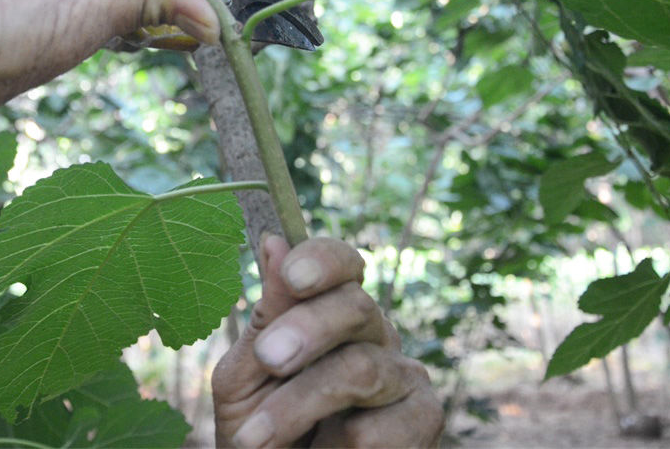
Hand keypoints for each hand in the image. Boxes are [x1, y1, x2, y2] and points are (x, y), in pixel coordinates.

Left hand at [212, 236, 443, 447]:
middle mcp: (374, 335)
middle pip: (356, 307)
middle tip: (267, 359)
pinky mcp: (423, 422)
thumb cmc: (258, 430)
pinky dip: (333, 447)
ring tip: (255, 440)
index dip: (323, 261)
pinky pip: (377, 428)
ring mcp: (404, 377)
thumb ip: (265, 319)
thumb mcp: (247, 375)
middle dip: (306, 330)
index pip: (342, 264)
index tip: (292, 275)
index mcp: (332, 312)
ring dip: (297, 407)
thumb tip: (274, 242)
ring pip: (361, 369)